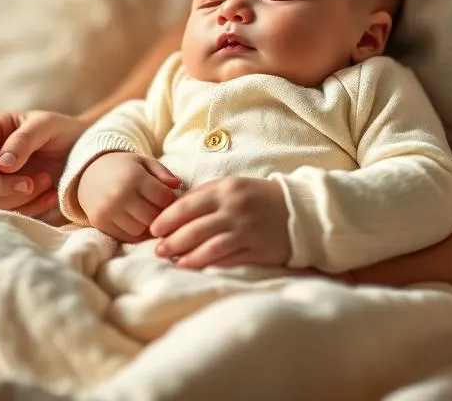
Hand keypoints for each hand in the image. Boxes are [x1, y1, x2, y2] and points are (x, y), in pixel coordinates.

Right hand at [0, 110, 90, 215]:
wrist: (88, 154)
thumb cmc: (64, 132)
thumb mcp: (46, 126)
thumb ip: (23, 140)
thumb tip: (0, 164)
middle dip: (0, 185)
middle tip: (28, 184)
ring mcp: (2, 182)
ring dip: (20, 198)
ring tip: (48, 181)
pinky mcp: (15, 202)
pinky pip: (12, 214)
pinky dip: (32, 208)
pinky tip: (53, 196)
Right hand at [77, 153, 181, 241]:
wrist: (88, 172)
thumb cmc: (124, 167)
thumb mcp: (144, 162)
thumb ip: (163, 173)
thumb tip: (179, 185)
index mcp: (134, 177)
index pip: (164, 198)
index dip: (171, 200)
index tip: (169, 197)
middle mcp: (119, 195)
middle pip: (153, 217)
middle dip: (160, 215)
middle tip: (159, 208)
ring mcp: (108, 211)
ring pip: (141, 230)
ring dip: (147, 225)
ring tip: (146, 213)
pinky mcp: (100, 223)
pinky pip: (127, 237)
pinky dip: (135, 232)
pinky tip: (135, 220)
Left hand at [150, 176, 290, 268]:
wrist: (299, 211)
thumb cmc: (258, 198)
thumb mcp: (233, 185)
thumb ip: (205, 194)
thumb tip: (174, 207)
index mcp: (226, 189)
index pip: (187, 205)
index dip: (166, 219)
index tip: (152, 229)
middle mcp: (234, 208)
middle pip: (193, 227)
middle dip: (171, 240)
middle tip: (157, 249)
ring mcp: (245, 230)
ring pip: (207, 245)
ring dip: (185, 255)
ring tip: (171, 260)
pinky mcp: (255, 249)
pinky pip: (225, 257)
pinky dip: (205, 263)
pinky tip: (191, 266)